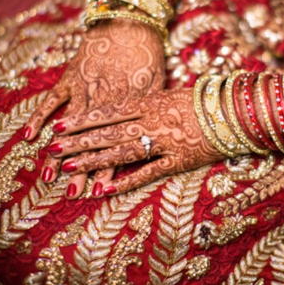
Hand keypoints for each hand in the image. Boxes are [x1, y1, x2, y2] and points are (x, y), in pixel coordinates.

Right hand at [24, 18, 164, 197]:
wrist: (128, 22)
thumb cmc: (147, 56)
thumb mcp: (156, 86)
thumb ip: (150, 113)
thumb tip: (153, 138)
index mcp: (127, 106)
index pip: (116, 142)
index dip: (107, 168)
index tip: (100, 191)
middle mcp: (104, 101)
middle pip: (92, 140)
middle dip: (82, 168)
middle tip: (73, 194)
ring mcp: (84, 88)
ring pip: (70, 125)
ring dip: (60, 150)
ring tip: (50, 177)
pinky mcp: (70, 76)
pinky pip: (52, 100)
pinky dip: (40, 117)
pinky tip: (30, 137)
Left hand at [41, 88, 224, 194]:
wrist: (231, 112)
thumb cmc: (199, 101)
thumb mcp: (167, 95)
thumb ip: (143, 103)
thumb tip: (116, 109)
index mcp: (148, 103)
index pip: (107, 112)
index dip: (81, 121)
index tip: (58, 127)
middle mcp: (151, 121)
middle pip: (107, 133)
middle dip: (77, 142)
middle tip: (52, 151)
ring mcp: (164, 141)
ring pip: (121, 151)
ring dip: (93, 161)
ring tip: (69, 168)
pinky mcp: (177, 160)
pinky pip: (148, 172)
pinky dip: (126, 181)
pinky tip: (105, 189)